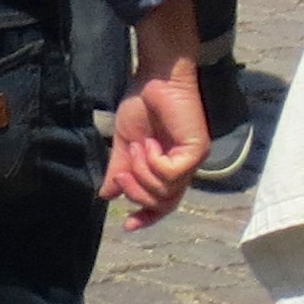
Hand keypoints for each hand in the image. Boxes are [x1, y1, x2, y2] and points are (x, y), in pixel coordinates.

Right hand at [106, 63, 207, 224]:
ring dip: (143, 172)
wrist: (155, 78)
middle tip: (123, 173)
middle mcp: (184, 168)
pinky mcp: (196, 151)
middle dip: (137, 192)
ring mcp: (192, 160)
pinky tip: (150, 144)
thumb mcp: (124, 143)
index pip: (163, 204)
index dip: (147, 217)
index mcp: (168, 167)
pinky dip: (153, 162)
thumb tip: (107, 195)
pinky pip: (170, 174)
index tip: (127, 225)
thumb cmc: (142, 104)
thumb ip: (118, 169)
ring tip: (138, 147)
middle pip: (163, 203)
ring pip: (165, 190)